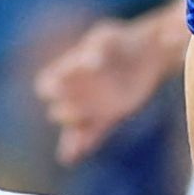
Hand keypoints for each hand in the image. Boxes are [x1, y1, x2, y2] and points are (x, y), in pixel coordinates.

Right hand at [36, 8, 186, 162]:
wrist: (146, 53)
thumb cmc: (121, 40)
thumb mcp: (107, 37)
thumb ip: (97, 48)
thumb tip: (90, 64)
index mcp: (69, 71)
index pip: (47, 84)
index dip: (50, 89)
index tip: (57, 89)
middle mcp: (77, 92)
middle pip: (59, 109)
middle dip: (66, 112)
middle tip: (76, 111)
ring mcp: (92, 107)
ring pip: (74, 127)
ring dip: (73, 136)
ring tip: (74, 146)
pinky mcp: (109, 117)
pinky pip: (93, 134)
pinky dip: (85, 144)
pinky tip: (73, 157)